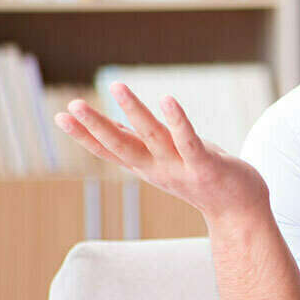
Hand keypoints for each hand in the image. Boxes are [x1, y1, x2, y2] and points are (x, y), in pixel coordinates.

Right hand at [54, 82, 269, 226]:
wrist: (240, 212)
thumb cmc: (203, 179)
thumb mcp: (165, 161)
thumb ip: (141, 145)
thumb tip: (113, 125)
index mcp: (147, 167)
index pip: (110, 151)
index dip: (84, 135)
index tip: (59, 116)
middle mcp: (159, 169)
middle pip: (122, 146)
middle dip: (96, 126)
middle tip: (72, 105)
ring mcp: (182, 168)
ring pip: (152, 137)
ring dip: (134, 112)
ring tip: (117, 87)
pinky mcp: (207, 166)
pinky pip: (189, 141)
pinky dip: (178, 121)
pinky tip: (167, 100)